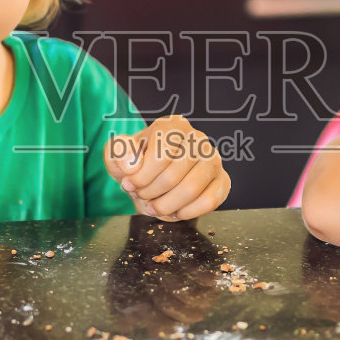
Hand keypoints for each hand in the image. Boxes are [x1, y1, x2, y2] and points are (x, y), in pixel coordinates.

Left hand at [103, 114, 230, 220]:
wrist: (155, 177)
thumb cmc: (138, 164)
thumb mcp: (118, 156)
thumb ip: (118, 153)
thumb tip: (131, 165)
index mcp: (173, 126)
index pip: (160, 155)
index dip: (141, 177)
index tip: (129, 184)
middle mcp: (198, 139)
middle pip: (173, 176)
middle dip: (150, 193)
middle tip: (141, 196)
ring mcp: (213, 160)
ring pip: (190, 190)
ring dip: (166, 206)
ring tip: (154, 206)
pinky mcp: (222, 181)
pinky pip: (208, 202)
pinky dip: (186, 212)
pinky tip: (174, 209)